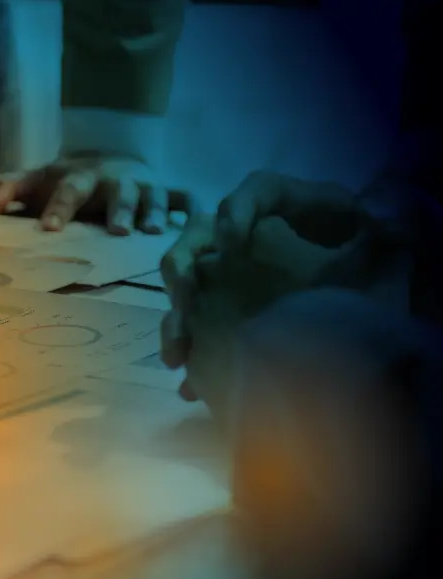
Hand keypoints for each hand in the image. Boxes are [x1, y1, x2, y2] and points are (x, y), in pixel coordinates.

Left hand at [0, 155, 192, 235]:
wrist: (108, 152)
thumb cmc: (66, 179)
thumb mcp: (36, 179)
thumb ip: (8, 188)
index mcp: (80, 177)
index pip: (68, 190)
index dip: (59, 208)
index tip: (49, 229)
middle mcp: (115, 180)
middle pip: (117, 192)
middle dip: (118, 209)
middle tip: (116, 230)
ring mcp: (144, 185)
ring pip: (154, 196)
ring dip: (155, 212)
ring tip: (153, 232)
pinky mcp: (168, 190)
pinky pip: (185, 198)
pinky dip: (193, 209)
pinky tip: (196, 225)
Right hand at [160, 171, 385, 401]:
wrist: (391, 331)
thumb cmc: (390, 272)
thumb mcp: (401, 238)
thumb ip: (397, 214)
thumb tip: (373, 212)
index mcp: (295, 209)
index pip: (257, 192)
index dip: (237, 210)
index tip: (232, 243)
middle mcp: (256, 238)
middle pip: (202, 236)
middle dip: (183, 266)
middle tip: (183, 297)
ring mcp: (240, 278)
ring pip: (191, 286)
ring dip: (176, 318)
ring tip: (177, 354)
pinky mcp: (235, 318)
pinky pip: (202, 332)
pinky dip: (195, 359)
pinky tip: (193, 386)